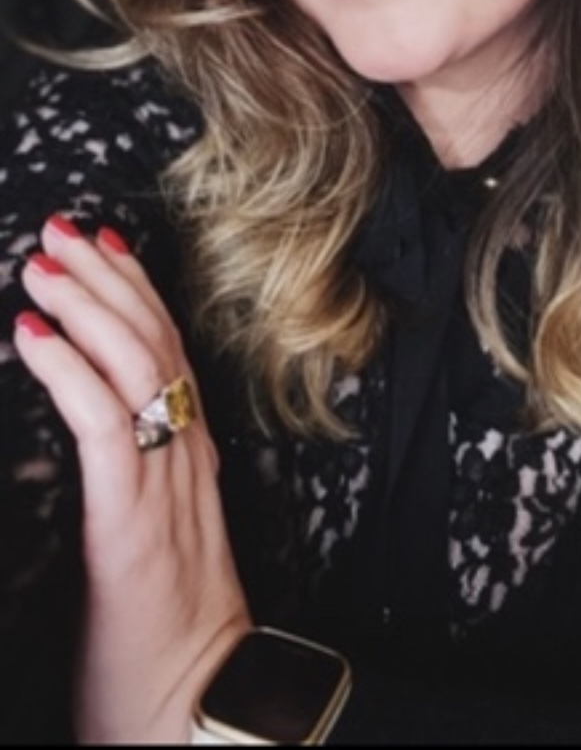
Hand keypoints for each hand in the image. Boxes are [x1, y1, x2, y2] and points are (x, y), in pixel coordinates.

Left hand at [14, 215, 251, 744]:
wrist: (197, 705)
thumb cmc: (160, 634)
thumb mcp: (150, 539)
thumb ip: (130, 482)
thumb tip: (89, 435)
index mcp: (191, 455)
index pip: (170, 349)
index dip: (136, 289)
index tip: (105, 242)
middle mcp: (187, 453)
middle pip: (156, 339)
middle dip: (107, 277)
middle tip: (65, 229)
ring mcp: (166, 481)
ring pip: (137, 364)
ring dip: (87, 305)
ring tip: (43, 265)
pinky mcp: (133, 518)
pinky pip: (103, 422)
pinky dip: (68, 370)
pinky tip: (33, 336)